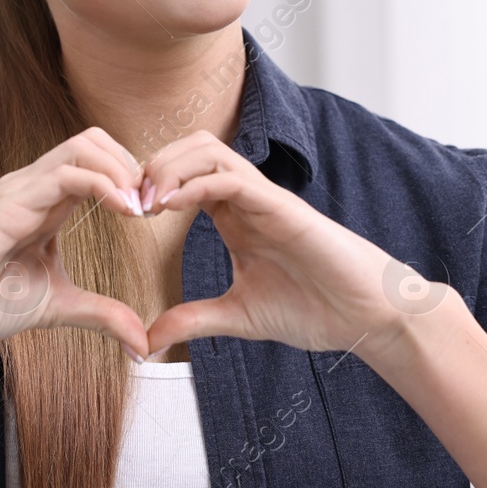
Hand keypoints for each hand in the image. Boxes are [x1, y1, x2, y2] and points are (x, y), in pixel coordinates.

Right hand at [0, 127, 150, 368]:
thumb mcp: (61, 307)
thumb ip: (102, 315)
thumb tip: (143, 344)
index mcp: (48, 201)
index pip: (99, 162)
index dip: (134, 179)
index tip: (159, 212)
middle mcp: (35, 185)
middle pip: (95, 140)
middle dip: (133, 164)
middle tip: (155, 205)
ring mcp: (22, 188)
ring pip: (84, 145)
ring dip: (123, 170)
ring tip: (143, 207)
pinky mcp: (10, 201)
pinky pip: (65, 173)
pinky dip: (103, 184)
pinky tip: (125, 210)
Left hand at [137, 131, 441, 362]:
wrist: (365, 317)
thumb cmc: (314, 308)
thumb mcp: (238, 316)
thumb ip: (195, 319)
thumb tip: (148, 339)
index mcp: (235, 215)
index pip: (184, 174)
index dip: (148, 185)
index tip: (121, 214)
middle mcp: (247, 198)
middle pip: (191, 148)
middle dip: (151, 166)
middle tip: (125, 203)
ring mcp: (265, 198)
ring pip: (209, 149)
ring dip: (169, 167)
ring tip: (144, 202)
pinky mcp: (282, 208)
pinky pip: (233, 176)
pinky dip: (196, 182)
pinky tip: (169, 207)